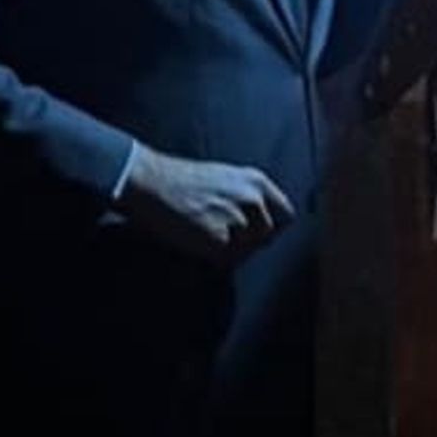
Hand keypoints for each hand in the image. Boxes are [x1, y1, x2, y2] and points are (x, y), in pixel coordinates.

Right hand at [119, 145, 295, 266]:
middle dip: (252, 242)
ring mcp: (237, 217)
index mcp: (257, 180)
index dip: (271, 228)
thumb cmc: (183, 181)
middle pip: (269, 235)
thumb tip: (266, 224)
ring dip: (231, 250)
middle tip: (227, 239)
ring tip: (206, 235)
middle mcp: (253, 197)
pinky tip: (196, 242)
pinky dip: (212, 258)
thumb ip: (250, 196)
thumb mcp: (228, 177)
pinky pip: (225, 259)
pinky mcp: (218, 238)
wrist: (150, 182)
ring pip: (248, 249)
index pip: (286, 214)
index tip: (257, 234)